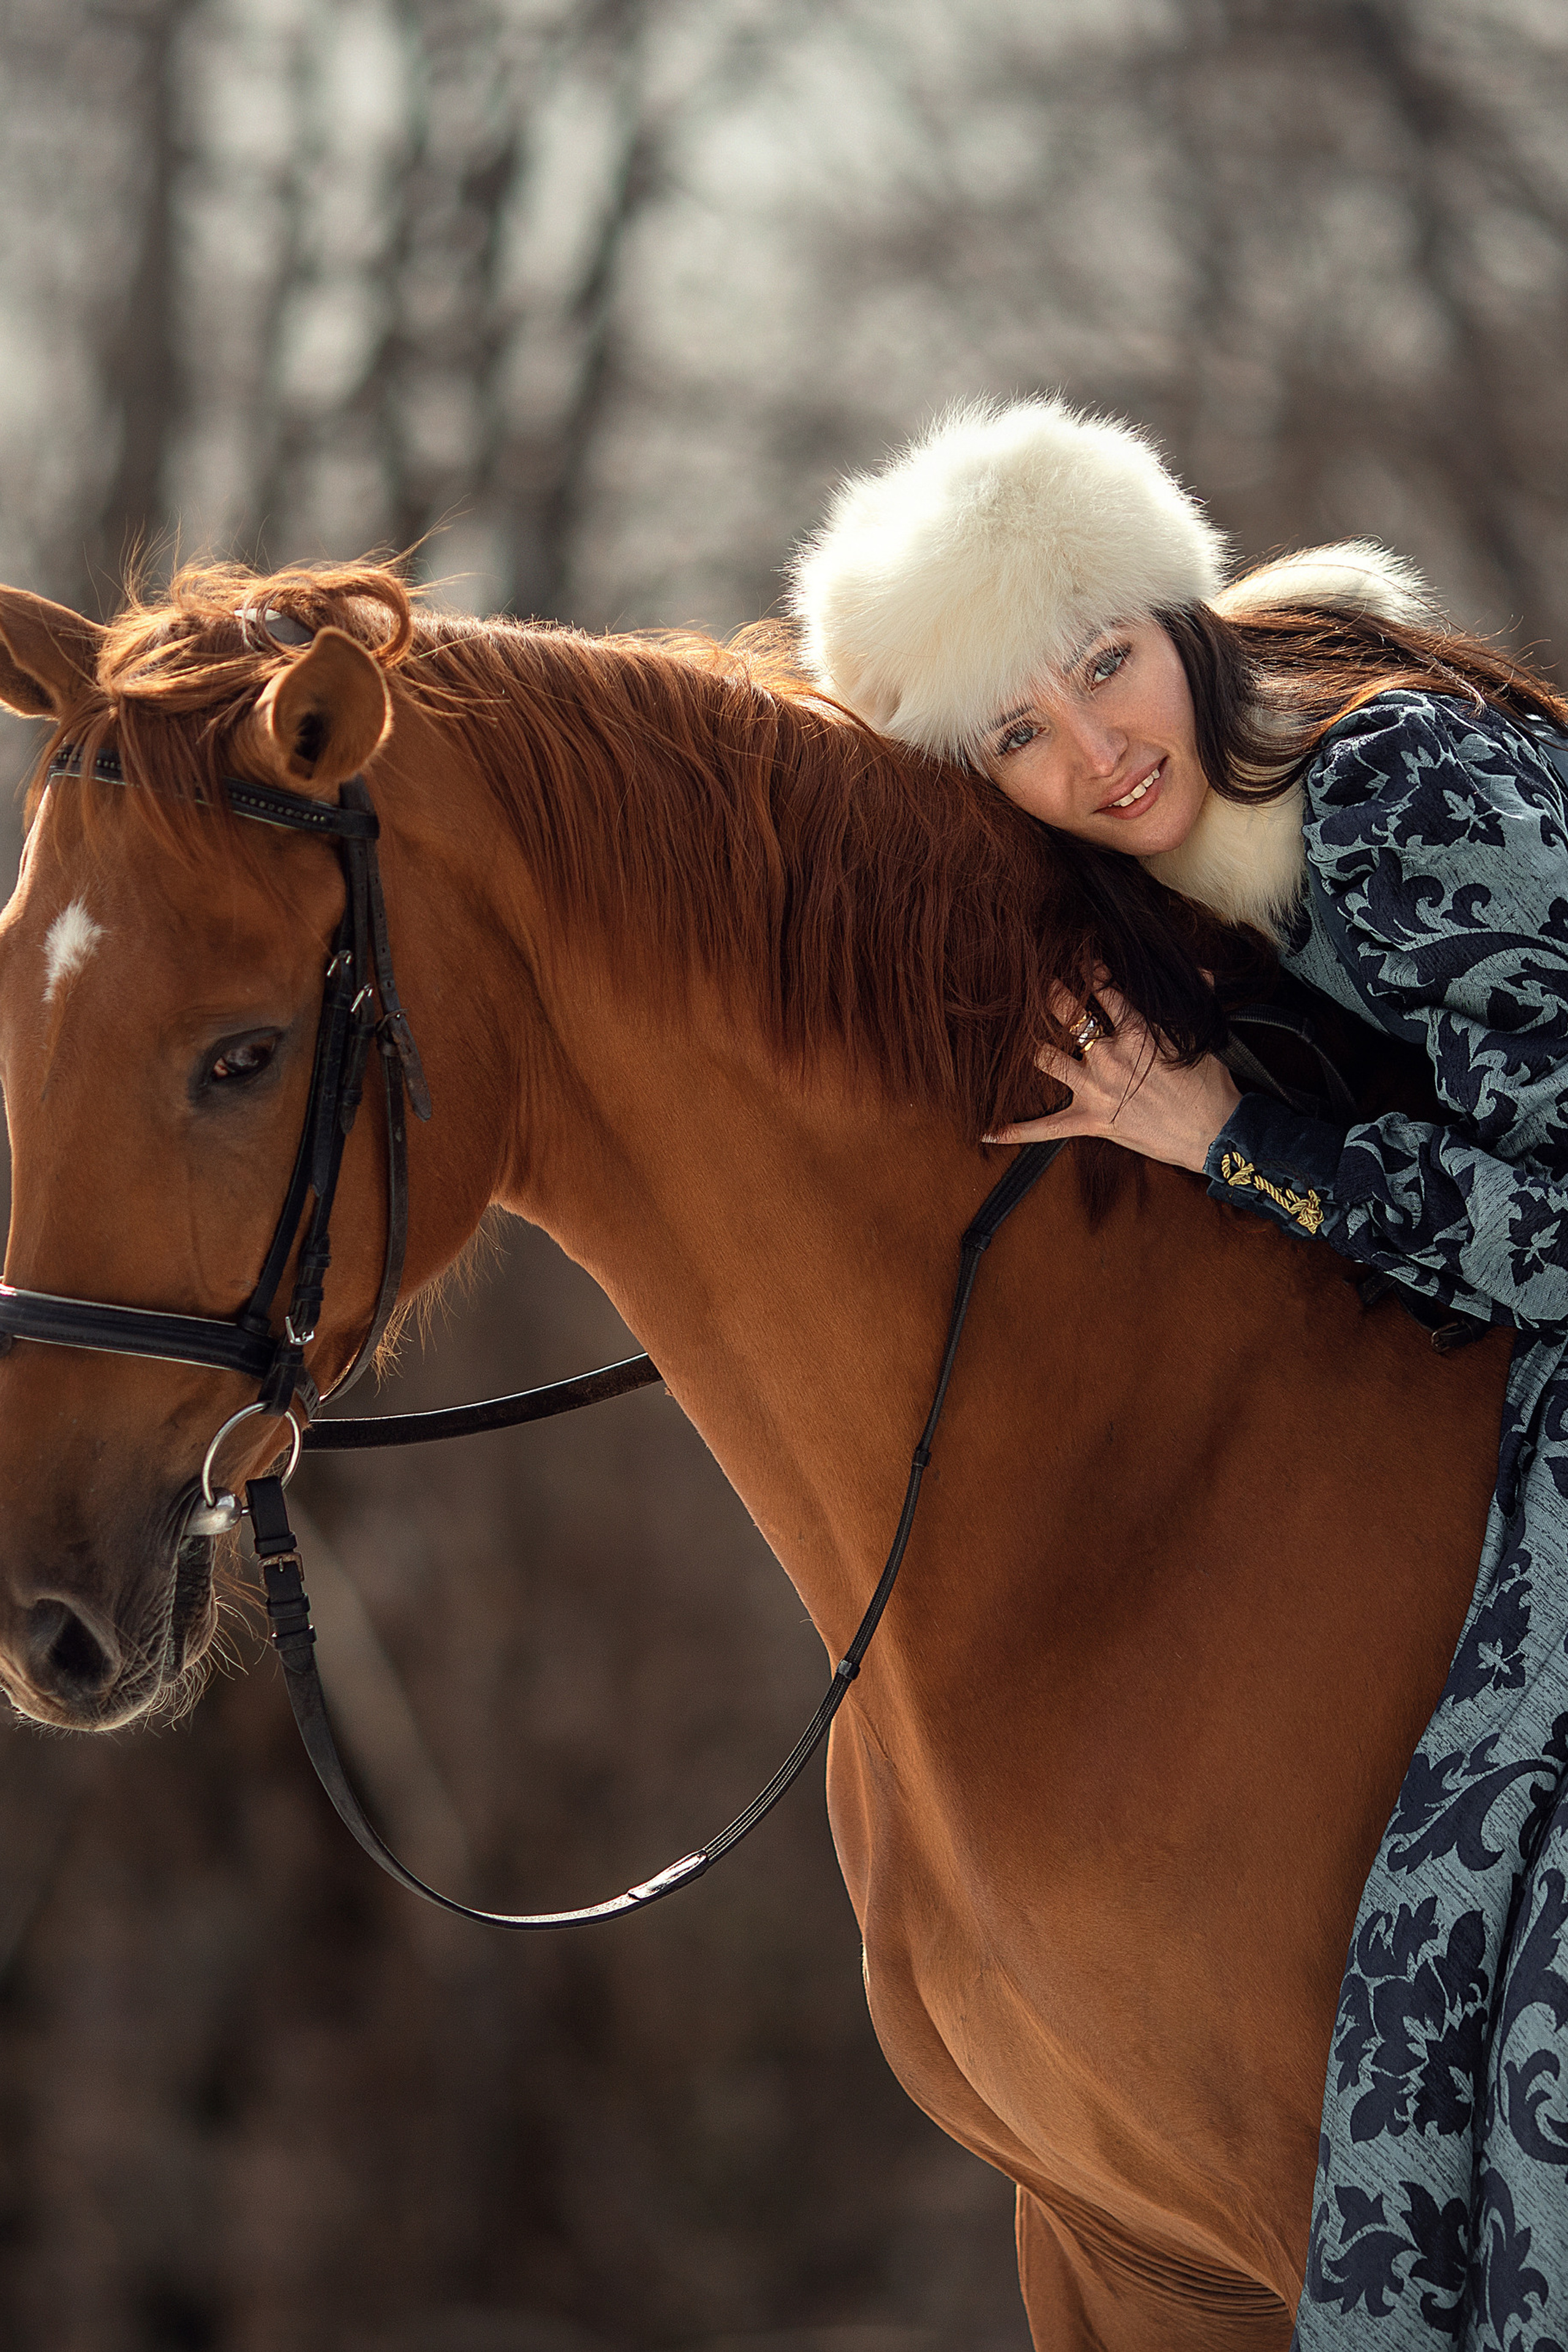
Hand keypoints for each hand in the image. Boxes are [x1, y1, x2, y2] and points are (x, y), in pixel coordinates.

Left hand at [983, 976, 1240, 1174]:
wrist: (1214, 1132)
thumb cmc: (1210, 1084)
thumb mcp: (1201, 1036)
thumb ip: (1195, 998)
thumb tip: (1200, 970)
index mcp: (1137, 1031)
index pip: (1105, 989)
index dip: (1088, 969)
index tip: (1076, 956)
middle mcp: (1110, 1056)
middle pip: (1068, 1014)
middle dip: (1048, 993)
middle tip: (1032, 978)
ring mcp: (1096, 1089)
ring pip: (1048, 1059)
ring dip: (1026, 1044)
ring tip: (1003, 1028)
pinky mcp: (1091, 1121)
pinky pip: (1046, 1129)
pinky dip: (1016, 1131)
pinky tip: (986, 1130)